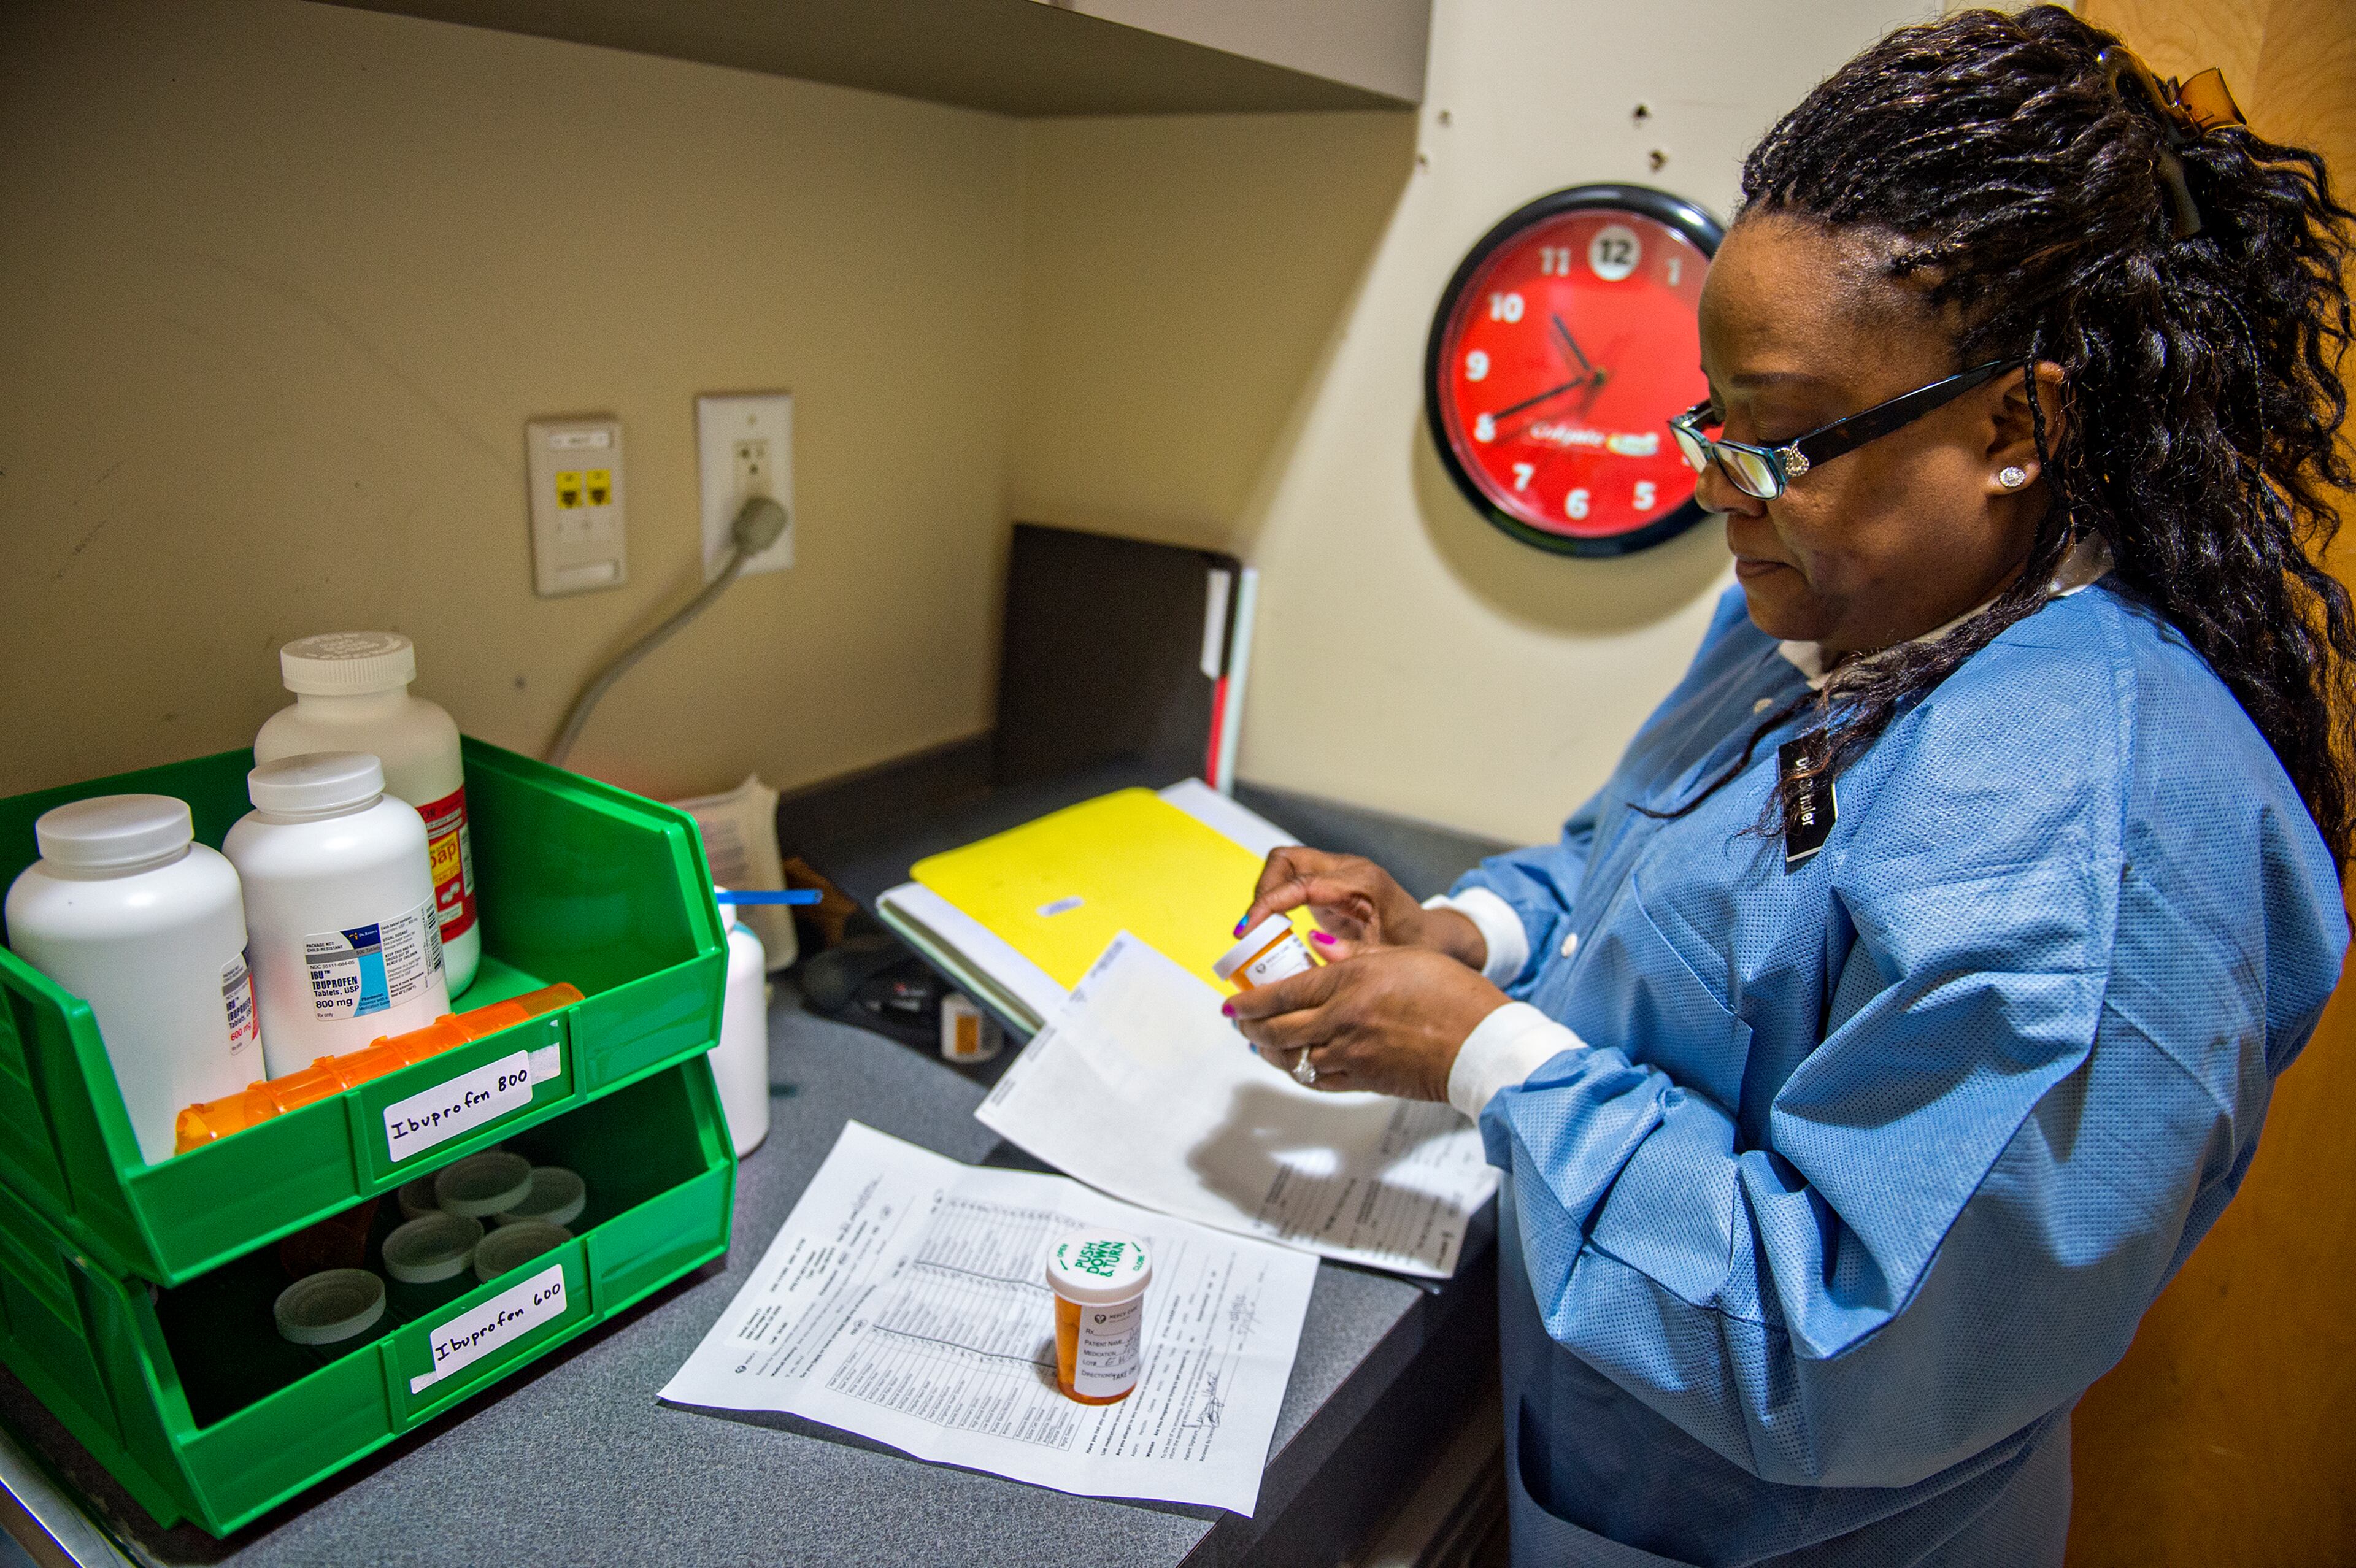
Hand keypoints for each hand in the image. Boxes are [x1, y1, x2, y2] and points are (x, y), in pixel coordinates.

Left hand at [1226, 946, 1506, 1100]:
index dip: (1250, 1000)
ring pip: (1292, 1057)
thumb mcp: (1401, 956)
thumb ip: (1354, 955)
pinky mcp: (1365, 1081)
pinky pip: (1317, 1079)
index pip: (1282, 993)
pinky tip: (1294, 1062)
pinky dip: (1298, 1070)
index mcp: (1350, 982)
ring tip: (1259, 1041)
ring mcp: (1352, 1054)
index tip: (1232, 1001)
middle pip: (1277, 1028)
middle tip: (1239, 1020)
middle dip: (1250, 1026)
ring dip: (1269, 1050)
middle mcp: (1343, 1020)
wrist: (1481, 1043)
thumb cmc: (1451, 993)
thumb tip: (1317, 947)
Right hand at [1236, 847, 1484, 965]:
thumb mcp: (1385, 957)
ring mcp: (1337, 872)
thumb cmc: (1415, 948)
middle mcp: (1347, 868)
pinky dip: (1276, 898)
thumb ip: (1350, 953)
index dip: (1269, 904)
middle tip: (1252, 932)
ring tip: (1260, 931)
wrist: (1433, 939)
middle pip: (1286, 860)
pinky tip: (1273, 929)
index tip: (1247, 929)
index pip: (1301, 882)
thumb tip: (1309, 943)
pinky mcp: (1329, 882)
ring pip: (1284, 865)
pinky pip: (1292, 879)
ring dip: (1266, 893)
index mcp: (1362, 882)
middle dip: (1262, 893)